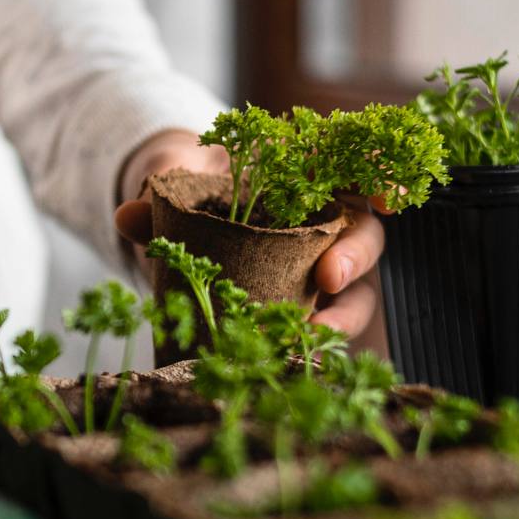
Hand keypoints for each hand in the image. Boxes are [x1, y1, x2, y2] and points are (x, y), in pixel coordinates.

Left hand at [112, 128, 385, 337]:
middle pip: (362, 230)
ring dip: (344, 312)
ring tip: (315, 333)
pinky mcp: (305, 302)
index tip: (390, 195)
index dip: (378, 174)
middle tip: (330, 278)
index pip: (353, 162)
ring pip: (356, 286)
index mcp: (301, 170)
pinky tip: (302, 355)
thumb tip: (127, 216)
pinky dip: (319, 339)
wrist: (175, 219)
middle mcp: (324, 216)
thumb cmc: (190, 189)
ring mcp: (319, 261)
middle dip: (355, 254)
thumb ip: (158, 196)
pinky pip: (326, 321)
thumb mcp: (172, 187)